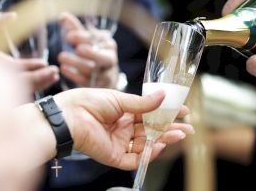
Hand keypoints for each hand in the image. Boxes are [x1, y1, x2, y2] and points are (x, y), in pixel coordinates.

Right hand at [0, 12, 58, 92]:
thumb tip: (13, 16)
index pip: (19, 70)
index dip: (35, 68)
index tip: (46, 64)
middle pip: (24, 84)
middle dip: (41, 79)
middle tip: (56, 73)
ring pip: (20, 91)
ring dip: (38, 85)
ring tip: (53, 77)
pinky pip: (15, 93)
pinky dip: (29, 88)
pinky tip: (41, 82)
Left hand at [55, 89, 193, 169]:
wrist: (68, 117)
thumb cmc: (87, 102)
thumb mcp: (119, 99)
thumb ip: (142, 103)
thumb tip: (163, 96)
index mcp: (123, 112)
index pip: (149, 114)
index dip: (166, 112)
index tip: (182, 109)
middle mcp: (123, 128)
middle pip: (151, 131)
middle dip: (169, 129)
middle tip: (187, 128)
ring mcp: (119, 143)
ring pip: (146, 145)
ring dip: (163, 139)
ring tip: (178, 134)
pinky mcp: (114, 156)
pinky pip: (135, 158)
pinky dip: (148, 154)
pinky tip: (159, 145)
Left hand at [57, 12, 118, 87]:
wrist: (105, 76)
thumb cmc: (93, 53)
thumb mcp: (87, 41)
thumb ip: (75, 29)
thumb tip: (62, 15)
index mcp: (108, 45)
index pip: (98, 40)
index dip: (83, 38)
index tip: (68, 36)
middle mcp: (110, 59)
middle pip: (104, 58)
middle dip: (91, 53)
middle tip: (78, 49)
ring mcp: (105, 74)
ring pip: (93, 70)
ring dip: (77, 63)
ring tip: (61, 57)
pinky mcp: (97, 86)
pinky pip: (87, 82)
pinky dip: (75, 75)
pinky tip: (64, 69)